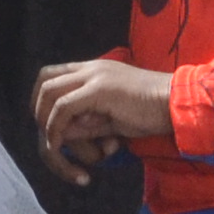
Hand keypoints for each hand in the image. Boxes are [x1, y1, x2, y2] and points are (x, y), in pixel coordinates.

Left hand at [31, 57, 174, 172]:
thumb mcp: (111, 119)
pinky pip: (64, 108)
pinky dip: (56, 128)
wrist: (176, 105)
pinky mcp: (99, 89)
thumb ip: (87, 122)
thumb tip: (63, 134)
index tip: (46, 123)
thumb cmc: (151, 113)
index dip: (42, 99)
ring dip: (46, 121)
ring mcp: (95, 75)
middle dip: (37, 110)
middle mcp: (91, 68)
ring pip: (50, 93)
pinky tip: (60, 145)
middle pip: (45, 80)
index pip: (54, 75)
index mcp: (95, 70)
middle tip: (46, 135)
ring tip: (54, 145)